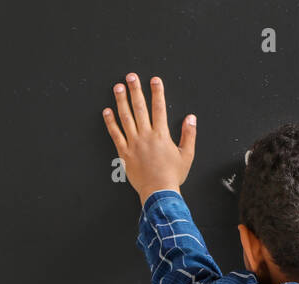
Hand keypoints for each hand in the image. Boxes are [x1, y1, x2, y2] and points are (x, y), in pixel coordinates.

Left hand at [102, 73, 195, 204]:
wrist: (158, 192)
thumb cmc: (172, 176)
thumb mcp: (187, 155)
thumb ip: (189, 134)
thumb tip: (191, 118)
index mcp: (161, 135)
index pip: (159, 108)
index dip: (157, 92)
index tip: (154, 80)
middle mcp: (146, 136)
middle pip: (140, 108)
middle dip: (136, 90)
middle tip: (131, 76)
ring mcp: (134, 144)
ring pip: (126, 118)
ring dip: (121, 101)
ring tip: (118, 87)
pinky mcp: (124, 153)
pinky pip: (115, 135)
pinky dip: (110, 123)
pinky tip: (107, 111)